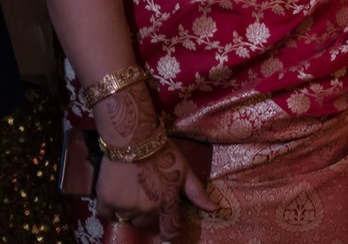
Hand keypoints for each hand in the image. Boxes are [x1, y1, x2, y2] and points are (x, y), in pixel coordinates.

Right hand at [92, 84, 216, 238]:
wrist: (133, 139)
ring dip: (130, 210)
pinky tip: (117, 195)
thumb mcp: (186, 170)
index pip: (170, 231)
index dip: (169, 232)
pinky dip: (111, 209)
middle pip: (147, 223)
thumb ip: (198, 193)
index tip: (166, 226)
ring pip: (128, 218)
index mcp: (167, 204)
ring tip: (133, 189)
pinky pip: (107, 215)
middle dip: (149, 214)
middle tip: (148, 194)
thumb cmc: (164, 152)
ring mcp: (126, 208)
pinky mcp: (107, 202)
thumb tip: (214, 209)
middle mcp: (147, 211)